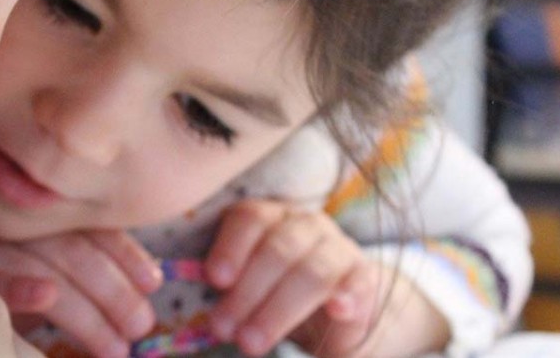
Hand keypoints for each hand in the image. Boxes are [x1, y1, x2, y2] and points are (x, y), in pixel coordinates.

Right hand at [0, 227, 163, 357]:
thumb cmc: (3, 283)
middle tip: (139, 328)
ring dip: (86, 313)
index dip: (126, 253)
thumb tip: (151, 279)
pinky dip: (23, 288)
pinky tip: (47, 299)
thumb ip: (89, 271)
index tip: (154, 284)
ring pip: (46, 270)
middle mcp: (13, 222)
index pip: (90, 226)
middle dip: (114, 292)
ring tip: (116, 349)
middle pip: (73, 250)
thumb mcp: (49, 273)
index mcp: (39, 215)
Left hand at [204, 199, 376, 356]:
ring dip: (278, 310)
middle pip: (277, 250)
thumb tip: (195, 293)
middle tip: (222, 328)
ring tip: (251, 342)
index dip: (230, 247)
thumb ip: (225, 284)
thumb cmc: (277, 290)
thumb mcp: (247, 284)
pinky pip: (357, 283)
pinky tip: (336, 310)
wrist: (337, 306)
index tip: (214, 280)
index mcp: (271, 217)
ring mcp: (339, 248)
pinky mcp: (364, 278)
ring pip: (312, 271)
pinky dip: (346, 295)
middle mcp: (306, 225)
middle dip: (246, 293)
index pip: (250, 218)